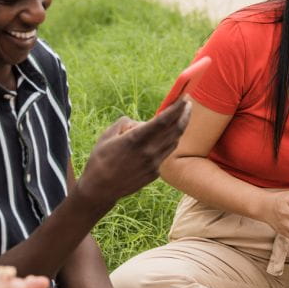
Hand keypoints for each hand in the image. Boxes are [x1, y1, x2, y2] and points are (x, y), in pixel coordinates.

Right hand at [76, 99, 190, 206]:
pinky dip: (168, 142)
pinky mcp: (154, 174)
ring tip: (179, 118)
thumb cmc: (100, 159)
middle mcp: (149, 151)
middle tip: (189, 103)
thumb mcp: (107, 135)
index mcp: (136, 139)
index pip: (164, 120)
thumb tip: (139, 124)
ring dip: (179, 128)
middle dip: (184, 114)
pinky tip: (165, 137)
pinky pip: (165, 153)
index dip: (177, 108)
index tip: (185, 98)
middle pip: (175, 130)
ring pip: (174, 142)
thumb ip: (125, 123)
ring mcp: (153, 164)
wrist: (100, 189)